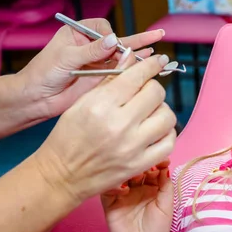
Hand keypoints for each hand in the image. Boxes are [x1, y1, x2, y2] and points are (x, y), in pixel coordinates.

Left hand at [16, 18, 164, 120]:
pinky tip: (150, 59)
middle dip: (137, 40)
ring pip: (122, 55)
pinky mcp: (101, 77)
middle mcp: (91, 45)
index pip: (102, 28)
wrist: (36, 98)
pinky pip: (121, 70)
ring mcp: (97, 61)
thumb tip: (114, 40)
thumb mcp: (65, 58)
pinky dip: (135, 66)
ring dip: (140, 52)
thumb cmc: (42, 73)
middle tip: (157, 35)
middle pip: (118, 41)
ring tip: (158, 45)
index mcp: (78, 33)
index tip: (111, 46)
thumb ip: (91, 50)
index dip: (110, 36)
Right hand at [33, 51, 177, 203]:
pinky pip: (169, 142)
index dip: (152, 65)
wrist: (61, 175)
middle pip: (156, 93)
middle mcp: (119, 125)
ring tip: (149, 113)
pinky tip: (154, 131)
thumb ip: (111, 79)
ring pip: (168, 116)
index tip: (159, 61)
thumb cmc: (68, 136)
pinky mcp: (140, 164)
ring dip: (161, 110)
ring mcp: (132, 147)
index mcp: (101, 105)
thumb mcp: (82, 102)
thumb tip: (132, 56)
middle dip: (153, 88)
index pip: (137, 76)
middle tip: (145, 93)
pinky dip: (166, 133)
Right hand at [102, 162, 173, 231]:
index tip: (162, 159)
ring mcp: (123, 194)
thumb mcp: (166, 206)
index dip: (156, 161)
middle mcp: (137, 187)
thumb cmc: (157, 230)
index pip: (152, 167)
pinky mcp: (110, 203)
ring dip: (128, 172)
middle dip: (141, 164)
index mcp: (151, 186)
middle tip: (147, 165)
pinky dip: (114, 185)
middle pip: (136, 168)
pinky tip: (124, 188)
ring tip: (136, 175)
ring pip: (122, 176)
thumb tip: (165, 165)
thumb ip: (165, 186)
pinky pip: (108, 190)